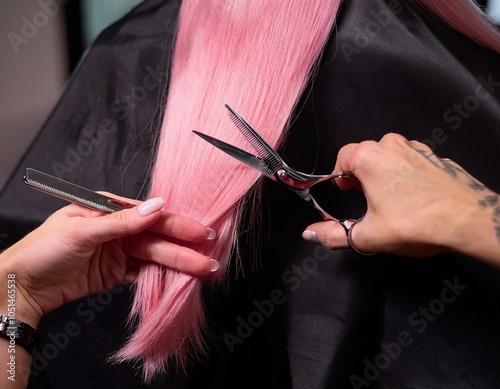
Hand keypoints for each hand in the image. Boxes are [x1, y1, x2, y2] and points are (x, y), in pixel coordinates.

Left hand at [0, 196, 217, 326]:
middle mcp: (118, 229)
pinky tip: (179, 279)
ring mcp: (119, 252)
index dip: (178, 224)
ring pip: (155, 257)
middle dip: (184, 248)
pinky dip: (161, 277)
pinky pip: (144, 273)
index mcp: (109, 209)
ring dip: (178, 265)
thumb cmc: (42, 249)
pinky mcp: (116, 273)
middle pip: (157, 238)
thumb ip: (122, 222)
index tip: (202, 232)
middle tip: (211, 258)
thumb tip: (157, 205)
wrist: (20, 286)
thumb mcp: (81, 231)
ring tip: (203, 271)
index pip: (151, 216)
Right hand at [303, 133, 499, 261]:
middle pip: (364, 156)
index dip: (338, 177)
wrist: (470, 221)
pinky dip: (405, 176)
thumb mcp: (368, 236)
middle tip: (366, 201)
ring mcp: (417, 149)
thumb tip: (311, 234)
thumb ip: (332, 235)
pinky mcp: (435, 157)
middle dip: (360, 177)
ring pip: (388, 157)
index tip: (343, 192)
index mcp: (370, 158)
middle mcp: (392, 146)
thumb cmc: (421, 223)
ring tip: (390, 203)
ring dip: (383, 175)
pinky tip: (412, 200)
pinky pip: (410, 162)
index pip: (341, 157)